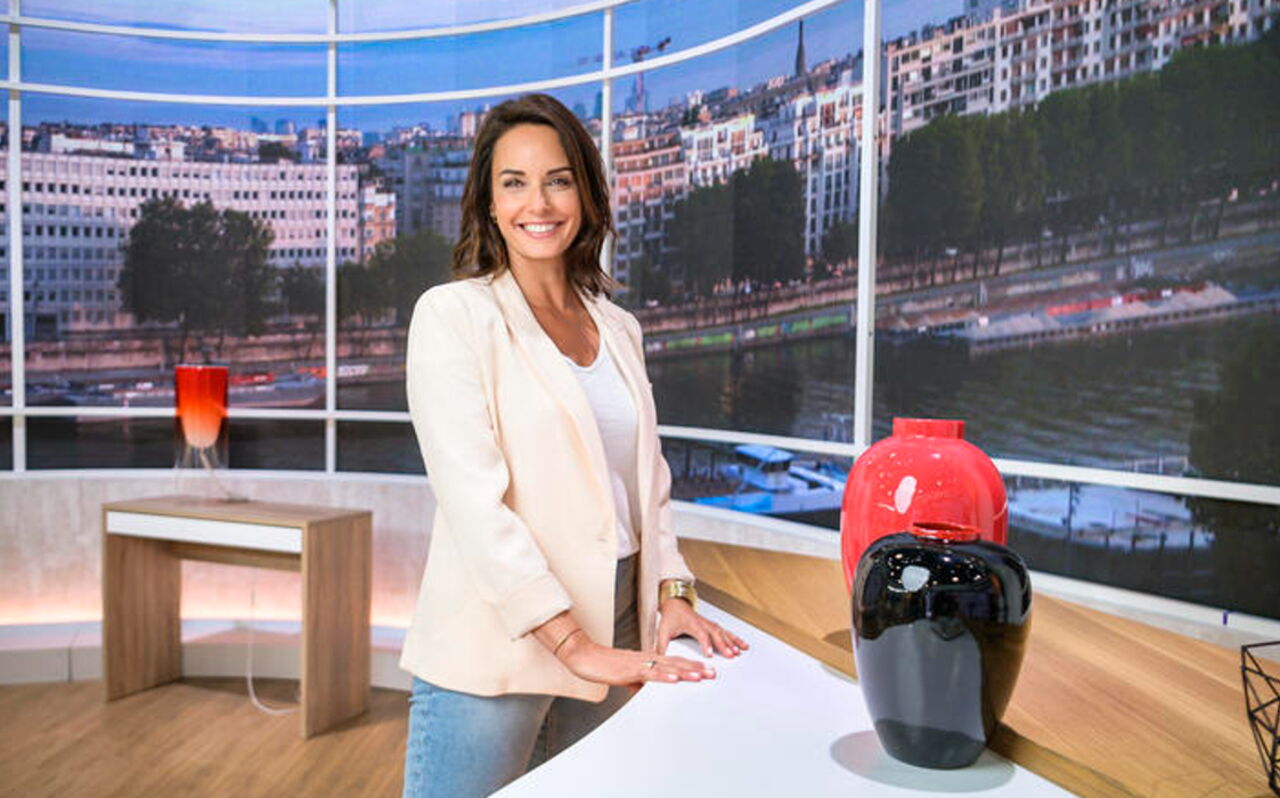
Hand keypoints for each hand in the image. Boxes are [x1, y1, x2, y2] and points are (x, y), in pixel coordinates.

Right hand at [558, 632, 714, 686]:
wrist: (585, 656)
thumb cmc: (604, 665)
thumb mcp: (626, 677)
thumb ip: (637, 683)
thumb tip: (644, 693)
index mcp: (647, 659)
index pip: (674, 662)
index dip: (691, 666)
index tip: (707, 671)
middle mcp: (646, 659)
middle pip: (676, 663)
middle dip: (695, 669)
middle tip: (713, 673)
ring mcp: (639, 663)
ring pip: (667, 667)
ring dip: (685, 672)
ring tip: (701, 676)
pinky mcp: (629, 669)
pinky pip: (649, 673)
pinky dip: (663, 676)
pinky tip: (674, 679)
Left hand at [656, 598, 748, 657]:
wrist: (675, 603)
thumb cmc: (670, 616)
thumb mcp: (663, 630)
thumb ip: (660, 645)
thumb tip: (657, 659)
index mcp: (691, 623)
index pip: (701, 634)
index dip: (706, 643)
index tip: (710, 653)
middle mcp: (703, 623)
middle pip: (715, 634)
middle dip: (723, 645)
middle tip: (730, 655)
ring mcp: (709, 623)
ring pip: (723, 632)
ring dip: (731, 642)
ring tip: (738, 652)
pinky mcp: (713, 625)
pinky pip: (726, 631)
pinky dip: (735, 638)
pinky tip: (743, 645)